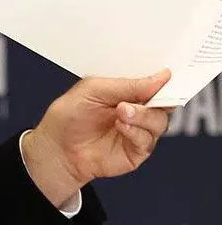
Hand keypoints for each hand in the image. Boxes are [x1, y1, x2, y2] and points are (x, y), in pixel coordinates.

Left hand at [21, 68, 171, 205]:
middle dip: (160, 96)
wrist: (56, 148)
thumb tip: (162, 77)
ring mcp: (139, 130)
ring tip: (122, 111)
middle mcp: (137, 110)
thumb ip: (126, 85)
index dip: (165, 79)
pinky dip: (136, 131)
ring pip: (159, 121)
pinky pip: (148, 140)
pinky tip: (120, 126)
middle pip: (165, 101)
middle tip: (149, 93)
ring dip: (143, 115)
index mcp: (129, 91)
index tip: (169, 74)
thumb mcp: (93, 90)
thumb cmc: (69, 116)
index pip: (155, 82)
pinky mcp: (137, 150)